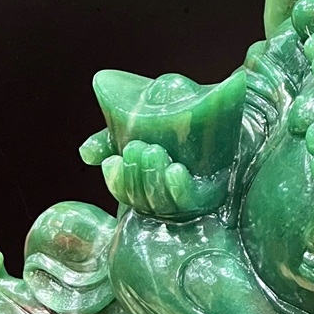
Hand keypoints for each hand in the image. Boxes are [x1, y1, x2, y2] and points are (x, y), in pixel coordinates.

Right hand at [80, 131, 221, 217]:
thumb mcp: (146, 120)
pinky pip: (189, 198)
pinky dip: (177, 186)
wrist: (228, 113)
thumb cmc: (185, 117)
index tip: (111, 161)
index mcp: (147, 178)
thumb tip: (86, 154)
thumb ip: (114, 134)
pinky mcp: (210, 194)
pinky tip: (174, 170)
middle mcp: (165, 193)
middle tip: (137, 148)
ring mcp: (187, 196)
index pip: (123, 188)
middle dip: (133, 175)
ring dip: (151, 178)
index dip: (115, 178)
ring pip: (159, 201)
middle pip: (139, 197)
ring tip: (153, 152)